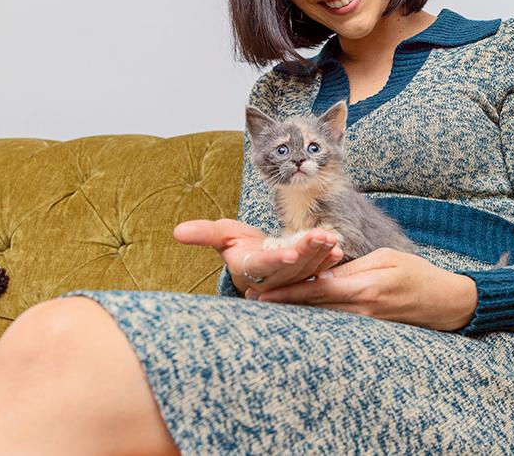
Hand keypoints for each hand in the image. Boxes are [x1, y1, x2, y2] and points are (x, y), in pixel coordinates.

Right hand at [172, 219, 343, 296]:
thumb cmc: (238, 246)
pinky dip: (327, 262)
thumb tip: (176, 232)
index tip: (289, 254)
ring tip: (331, 238)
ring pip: (306, 271)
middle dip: (307, 252)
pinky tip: (337, 250)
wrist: (255, 261)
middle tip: (321, 236)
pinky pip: (317, 272)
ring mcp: (289, 281)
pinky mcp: (304, 279)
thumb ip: (203, 234)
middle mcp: (270, 279)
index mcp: (249, 269)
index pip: (263, 266)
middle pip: (291, 269)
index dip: (276, 260)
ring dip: (320, 255)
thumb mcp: (222, 235)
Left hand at [248, 247, 478, 331]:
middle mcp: (362, 309)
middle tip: (251, 300)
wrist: (446, 302)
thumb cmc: (418, 274)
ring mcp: (366, 323)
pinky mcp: (370, 328)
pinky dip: (317, 318)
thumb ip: (354, 267)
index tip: (261, 295)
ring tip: (267, 308)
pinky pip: (337, 323)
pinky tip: (300, 313)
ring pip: (322, 318)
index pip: (317, 291)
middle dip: (283, 305)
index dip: (287, 294)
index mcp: (365, 288)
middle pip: (314, 308)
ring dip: (296, 313)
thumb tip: (324, 272)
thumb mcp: (387, 258)